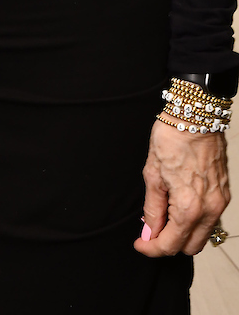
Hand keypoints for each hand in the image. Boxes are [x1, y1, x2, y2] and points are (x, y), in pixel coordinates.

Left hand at [135, 120, 229, 255]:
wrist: (195, 116)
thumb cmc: (171, 139)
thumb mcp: (152, 173)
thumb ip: (152, 208)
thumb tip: (150, 230)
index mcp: (189, 207)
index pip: (170, 244)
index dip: (152, 248)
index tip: (140, 243)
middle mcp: (209, 210)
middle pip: (189, 247)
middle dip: (168, 244)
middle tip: (150, 231)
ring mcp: (220, 203)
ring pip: (202, 236)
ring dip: (183, 234)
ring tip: (163, 215)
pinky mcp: (224, 194)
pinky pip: (210, 220)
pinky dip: (194, 222)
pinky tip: (179, 206)